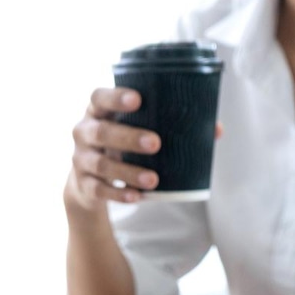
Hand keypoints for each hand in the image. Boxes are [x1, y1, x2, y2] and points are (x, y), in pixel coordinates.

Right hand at [66, 87, 161, 212]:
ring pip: (102, 165)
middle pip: (101, 132)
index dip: (116, 97)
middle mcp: (84, 132)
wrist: (89, 180)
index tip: (137, 99)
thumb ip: (164, 124)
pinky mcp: (84, 185)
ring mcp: (81, 159)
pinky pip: (99, 190)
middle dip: (129, 137)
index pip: (100, 98)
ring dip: (128, 172)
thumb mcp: (132, 129)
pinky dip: (118, 194)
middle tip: (156, 143)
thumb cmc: (120, 144)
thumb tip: (213, 129)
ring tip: (153, 179)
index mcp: (97, 111)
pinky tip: (136, 196)